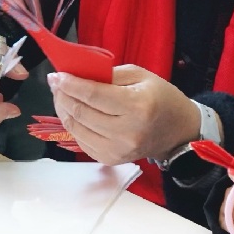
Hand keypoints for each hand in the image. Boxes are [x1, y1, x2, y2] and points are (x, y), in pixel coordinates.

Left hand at [48, 65, 203, 167]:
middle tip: (56, 83)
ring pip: (76, 128)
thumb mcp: (140, 76)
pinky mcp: (109, 159)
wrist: (177, 131)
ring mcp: (116, 150)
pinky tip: (72, 112)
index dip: (71, 85)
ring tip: (60, 95)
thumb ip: (108, 74)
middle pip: (81, 112)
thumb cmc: (160, 98)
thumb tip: (77, 75)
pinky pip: (81, 140)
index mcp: (136, 106)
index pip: (93, 95)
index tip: (56, 76)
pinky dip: (73, 125)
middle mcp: (125, 132)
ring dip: (63, 110)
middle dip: (63, 95)